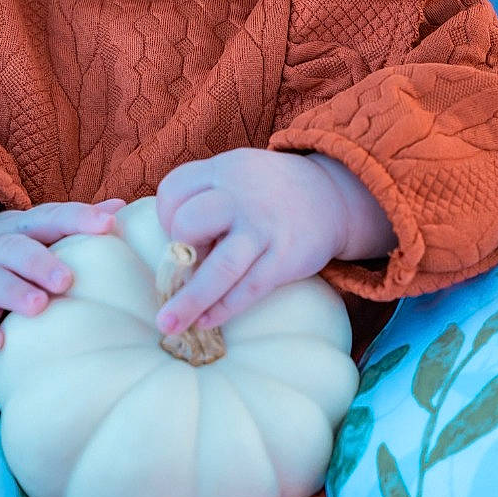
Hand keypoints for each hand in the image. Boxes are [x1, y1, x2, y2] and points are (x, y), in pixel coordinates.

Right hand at [0, 198, 124, 352]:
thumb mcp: (36, 230)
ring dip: (13, 292)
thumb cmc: (8, 249)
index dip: (78, 218)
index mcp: (23, 226)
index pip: (51, 217)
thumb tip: (121, 207)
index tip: (107, 224)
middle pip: (17, 249)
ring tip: (38, 307)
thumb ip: (74, 223)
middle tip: (67, 280)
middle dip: (41, 263)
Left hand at [153, 150, 379, 335]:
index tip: (178, 233)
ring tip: (167, 326)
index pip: (173, 189)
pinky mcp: (284, 258)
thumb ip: (204, 199)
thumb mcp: (236, 175)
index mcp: (224, 170)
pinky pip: (247, 289)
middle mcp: (241, 195)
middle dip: (178, 250)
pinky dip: (222, 309)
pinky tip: (206, 321)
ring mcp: (264, 228)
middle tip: (189, 260)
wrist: (331, 197)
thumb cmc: (268, 192)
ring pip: (218, 268)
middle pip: (188, 224)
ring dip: (188, 301)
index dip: (166, 217)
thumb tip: (170, 252)